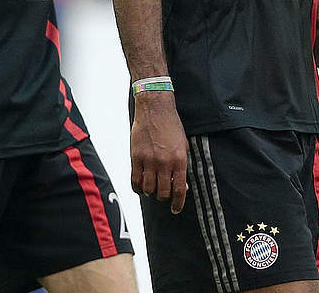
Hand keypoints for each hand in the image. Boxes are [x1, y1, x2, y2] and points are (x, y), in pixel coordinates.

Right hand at [130, 92, 187, 212]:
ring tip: (152, 188)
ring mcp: (149, 160)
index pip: (179, 190)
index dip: (178, 203)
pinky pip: (135, 179)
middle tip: (163, 194)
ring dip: (151, 192)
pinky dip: (138, 187)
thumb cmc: (171, 126)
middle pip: (163, 192)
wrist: (155, 109)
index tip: (175, 209)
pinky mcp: (135, 156)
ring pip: (148, 188)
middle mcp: (164, 162)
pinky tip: (140, 186)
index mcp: (179, 160)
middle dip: (164, 198)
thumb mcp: (183, 146)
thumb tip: (180, 187)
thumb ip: (182, 166)